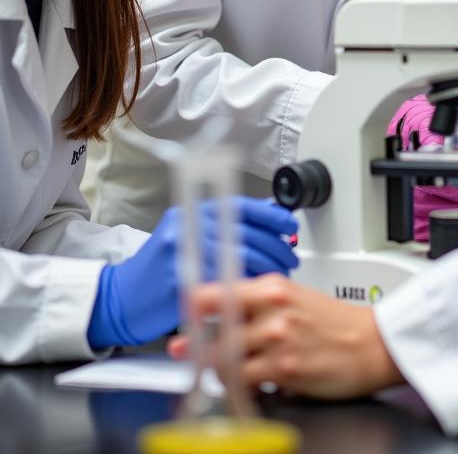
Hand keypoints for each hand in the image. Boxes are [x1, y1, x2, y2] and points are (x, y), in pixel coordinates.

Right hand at [87, 198, 297, 348]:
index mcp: (191, 212)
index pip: (240, 206)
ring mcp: (182, 254)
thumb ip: (223, 226)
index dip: (271, 216)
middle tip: (290, 256)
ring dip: (268, 266)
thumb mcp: (188, 237)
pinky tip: (260, 290)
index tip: (290, 226)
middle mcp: (186, 227)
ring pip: (239, 256)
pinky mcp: (181, 282)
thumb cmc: (158, 270)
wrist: (119, 300)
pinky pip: (225, 281)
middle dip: (275, 245)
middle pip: (244, 232)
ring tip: (282, 273)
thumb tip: (268, 215)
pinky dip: (247, 285)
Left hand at [168, 275, 403, 399]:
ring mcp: (276, 338)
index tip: (182, 321)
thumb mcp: (295, 300)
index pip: (213, 293)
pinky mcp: (283, 368)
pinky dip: (240, 386)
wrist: (373, 344)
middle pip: (212, 330)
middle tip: (190, 351)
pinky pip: (242, 382)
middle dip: (197, 346)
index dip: (190, 310)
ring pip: (222, 359)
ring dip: (219, 370)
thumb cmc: (336, 324)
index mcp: (273, 287)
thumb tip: (217, 317)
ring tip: (229, 370)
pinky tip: (250, 384)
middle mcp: (272, 308)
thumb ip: (257, 306)